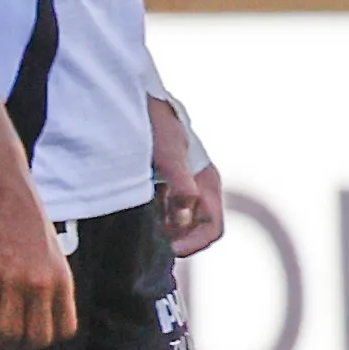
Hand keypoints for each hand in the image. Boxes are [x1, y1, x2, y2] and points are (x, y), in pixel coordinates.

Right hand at [0, 153, 74, 349]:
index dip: (43, 343)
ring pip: (7, 338)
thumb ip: (43, 277)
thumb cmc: (16, 211)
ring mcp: (14, 282)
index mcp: (60, 277)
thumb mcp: (46, 248)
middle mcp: (41, 284)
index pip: (64, 330)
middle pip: (35, 341)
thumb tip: (32, 305)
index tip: (25, 339)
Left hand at [150, 95, 224, 256]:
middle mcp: (200, 187)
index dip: (194, 243)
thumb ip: (181, 186)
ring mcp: (183, 186)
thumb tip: (186, 218)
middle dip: (176, 238)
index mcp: (207, 183)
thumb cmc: (156, 125)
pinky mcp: (166, 184)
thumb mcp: (168, 156)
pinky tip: (135, 211)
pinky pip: (166, 211)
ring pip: (180, 221)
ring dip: (163, 229)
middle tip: (150, 239)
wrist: (137, 101)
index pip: (213, 228)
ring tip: (140, 224)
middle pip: (196, 228)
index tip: (169, 248)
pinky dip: (154, 218)